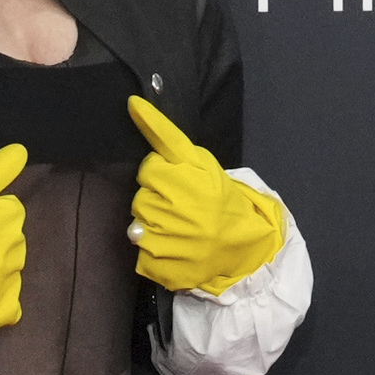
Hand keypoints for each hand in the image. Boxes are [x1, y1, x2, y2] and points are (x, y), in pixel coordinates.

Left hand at [123, 97, 286, 295]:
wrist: (243, 247)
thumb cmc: (218, 198)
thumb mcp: (200, 161)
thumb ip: (165, 134)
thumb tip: (132, 104)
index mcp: (191, 182)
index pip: (149, 170)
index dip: (157, 174)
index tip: (171, 179)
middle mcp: (182, 212)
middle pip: (141, 198)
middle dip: (156, 199)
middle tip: (180, 206)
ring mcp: (174, 244)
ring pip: (137, 227)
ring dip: (153, 226)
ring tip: (178, 228)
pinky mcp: (167, 269)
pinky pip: (141, 256)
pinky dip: (153, 253)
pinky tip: (176, 248)